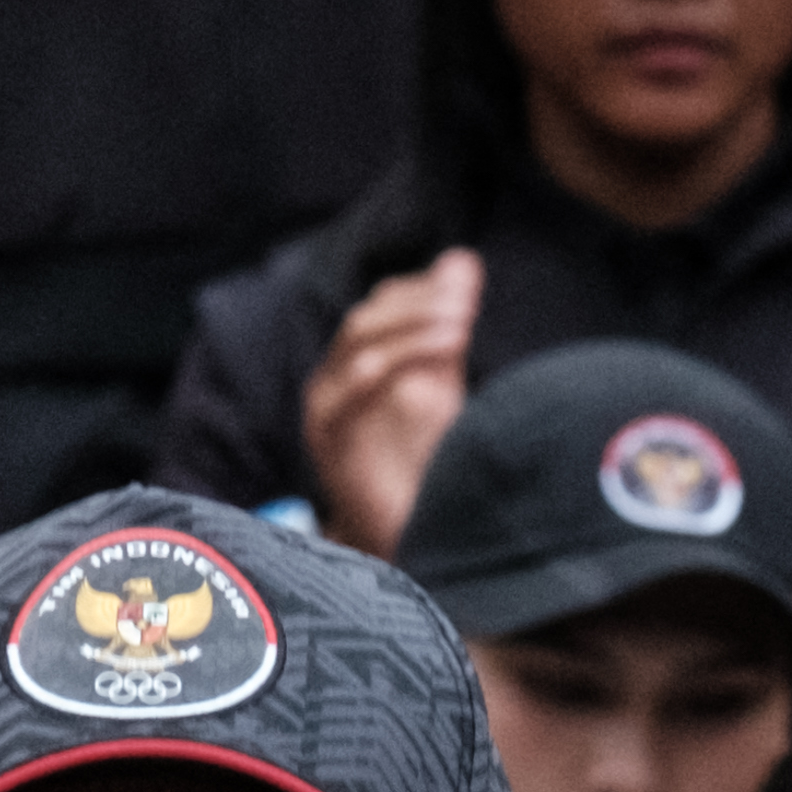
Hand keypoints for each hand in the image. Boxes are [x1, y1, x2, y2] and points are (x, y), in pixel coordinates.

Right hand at [297, 252, 476, 556]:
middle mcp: (333, 381)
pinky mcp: (329, 440)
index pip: (380, 308)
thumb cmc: (417, 460)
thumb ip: (446, 328)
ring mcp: (325, 410)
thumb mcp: (440, 382)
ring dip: (410, 329)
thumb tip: (461, 260)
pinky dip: (390, 367)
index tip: (466, 281)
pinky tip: (435, 357)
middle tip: (465, 301)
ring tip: (459, 325)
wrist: (397, 531)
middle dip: (417, 304)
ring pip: (357, 347)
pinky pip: (350, 393)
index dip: (420, 290)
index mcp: (356, 364)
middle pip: (365, 320)